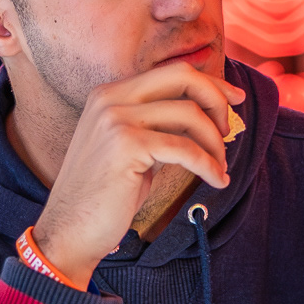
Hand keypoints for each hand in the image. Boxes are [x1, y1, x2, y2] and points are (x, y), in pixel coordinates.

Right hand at [33, 64, 245, 287]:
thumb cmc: (104, 197)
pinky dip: (208, 165)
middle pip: (183, 76)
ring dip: (215, 143)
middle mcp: (110, 98)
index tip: (235, 99)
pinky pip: (185, 148)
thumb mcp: (130, 149)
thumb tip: (205, 117)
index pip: (172, 73)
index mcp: (109, 94)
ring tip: (219, 167)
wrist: (69, 231)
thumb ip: (157, 126)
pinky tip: (216, 181)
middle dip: (217, 100)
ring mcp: (116, 119)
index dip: (210, 84)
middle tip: (231, 131)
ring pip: (190, 113)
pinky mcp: (126, 145)